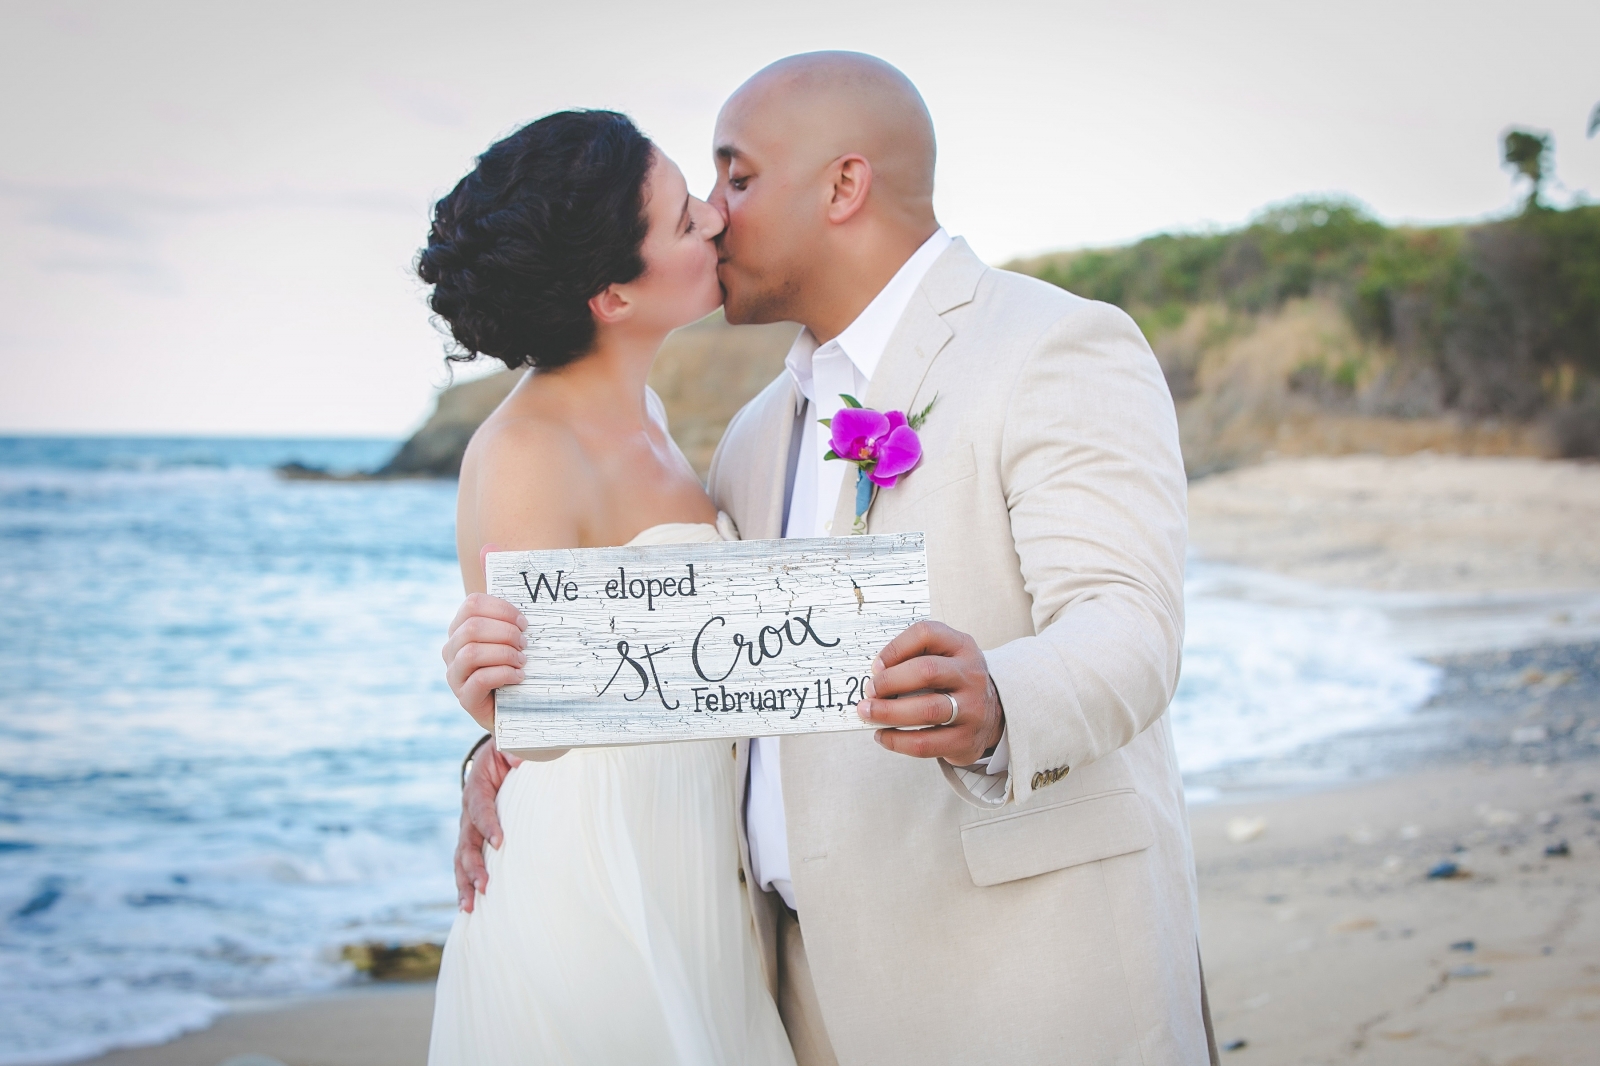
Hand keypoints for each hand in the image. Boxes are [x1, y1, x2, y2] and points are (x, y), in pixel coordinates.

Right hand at [443, 593, 527, 730]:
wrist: (513, 709)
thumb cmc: (513, 667)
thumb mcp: (509, 641)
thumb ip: (510, 623)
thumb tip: (526, 609)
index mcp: (460, 629)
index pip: (472, 604)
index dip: (501, 609)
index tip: (524, 622)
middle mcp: (452, 650)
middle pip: (472, 628)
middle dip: (505, 633)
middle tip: (525, 644)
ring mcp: (455, 675)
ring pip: (472, 653)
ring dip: (504, 653)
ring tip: (522, 661)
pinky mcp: (465, 698)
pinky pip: (480, 679)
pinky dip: (504, 673)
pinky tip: (519, 676)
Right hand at [454, 740, 520, 910]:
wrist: (496, 754)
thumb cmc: (509, 751)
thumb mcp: (513, 744)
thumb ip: (519, 750)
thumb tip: (525, 760)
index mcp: (478, 787)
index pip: (481, 808)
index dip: (488, 825)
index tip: (500, 843)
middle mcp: (468, 811)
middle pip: (466, 842)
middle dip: (474, 866)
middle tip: (484, 885)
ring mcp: (467, 828)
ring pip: (461, 859)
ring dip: (465, 883)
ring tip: (469, 906)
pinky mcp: (472, 839)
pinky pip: (464, 864)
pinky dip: (464, 885)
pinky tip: (468, 907)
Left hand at [856, 620, 1004, 764]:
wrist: (991, 715)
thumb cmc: (953, 683)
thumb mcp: (945, 658)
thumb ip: (914, 659)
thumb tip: (873, 677)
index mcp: (962, 647)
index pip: (927, 634)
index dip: (896, 648)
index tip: (876, 666)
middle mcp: (971, 675)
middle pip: (926, 671)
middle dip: (890, 681)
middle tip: (870, 691)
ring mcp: (972, 708)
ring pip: (927, 710)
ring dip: (889, 712)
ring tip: (868, 713)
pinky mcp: (966, 739)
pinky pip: (926, 743)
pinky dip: (897, 741)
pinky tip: (883, 736)